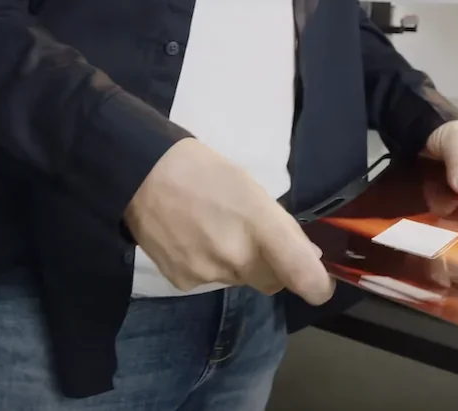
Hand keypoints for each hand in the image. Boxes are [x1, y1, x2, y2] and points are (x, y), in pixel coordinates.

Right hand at [124, 138, 333, 304]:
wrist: (141, 175)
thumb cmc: (203, 171)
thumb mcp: (252, 189)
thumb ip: (280, 227)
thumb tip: (306, 256)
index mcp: (261, 225)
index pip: (304, 276)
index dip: (317, 285)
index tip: (317, 283)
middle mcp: (237, 257)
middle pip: (271, 281)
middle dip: (271, 266)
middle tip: (250, 237)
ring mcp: (208, 273)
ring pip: (239, 280)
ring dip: (236, 264)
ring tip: (211, 230)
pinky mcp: (183, 282)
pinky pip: (209, 281)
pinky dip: (207, 266)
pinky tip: (190, 240)